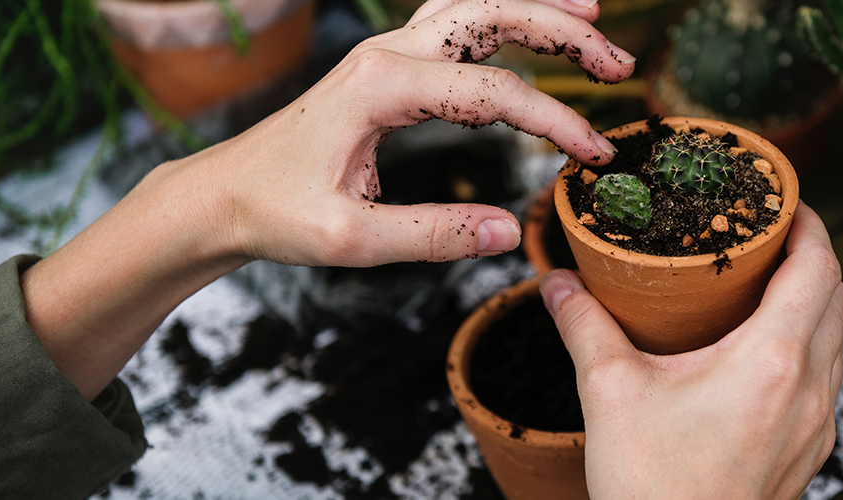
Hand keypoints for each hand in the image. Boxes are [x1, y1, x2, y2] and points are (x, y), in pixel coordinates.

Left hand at [185, 0, 635, 266]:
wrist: (224, 194)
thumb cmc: (277, 213)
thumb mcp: (352, 239)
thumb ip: (434, 235)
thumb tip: (510, 231)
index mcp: (380, 88)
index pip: (494, 93)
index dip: (555, 122)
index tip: (594, 157)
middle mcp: (386, 54)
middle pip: (491, 15)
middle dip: (563, 31)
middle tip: (618, 62)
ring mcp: (385, 52)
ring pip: (473, 5)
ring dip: (535, 7)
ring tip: (592, 12)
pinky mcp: (386, 65)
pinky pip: (453, 21)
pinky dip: (498, 15)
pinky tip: (528, 23)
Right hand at [540, 203, 842, 498]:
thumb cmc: (654, 488)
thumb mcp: (610, 393)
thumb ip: (584, 326)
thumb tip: (558, 284)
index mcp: (771, 359)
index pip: (818, 266)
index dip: (808, 222)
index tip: (785, 201)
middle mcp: (808, 389)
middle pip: (835, 296)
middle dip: (809, 255)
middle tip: (767, 237)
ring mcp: (816, 425)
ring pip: (834, 339)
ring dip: (810, 303)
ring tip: (763, 288)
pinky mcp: (810, 451)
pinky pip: (824, 379)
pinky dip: (806, 347)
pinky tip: (761, 353)